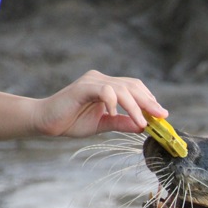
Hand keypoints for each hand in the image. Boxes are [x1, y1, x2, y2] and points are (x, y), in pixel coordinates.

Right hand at [35, 69, 168, 136]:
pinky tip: (115, 113)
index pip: (135, 88)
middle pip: (132, 86)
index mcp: (108, 86)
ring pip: (122, 88)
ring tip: (143, 121)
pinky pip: (104, 91)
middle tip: (161, 116)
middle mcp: (101, 80)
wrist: (45, 123)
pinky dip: (113, 101)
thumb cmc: (72, 121)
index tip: (162, 116)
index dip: (150, 100)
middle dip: (149, 102)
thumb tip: (144, 127)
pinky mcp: (82, 88)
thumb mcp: (104, 124)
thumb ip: (123, 123)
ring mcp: (92, 82)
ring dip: (135, 106)